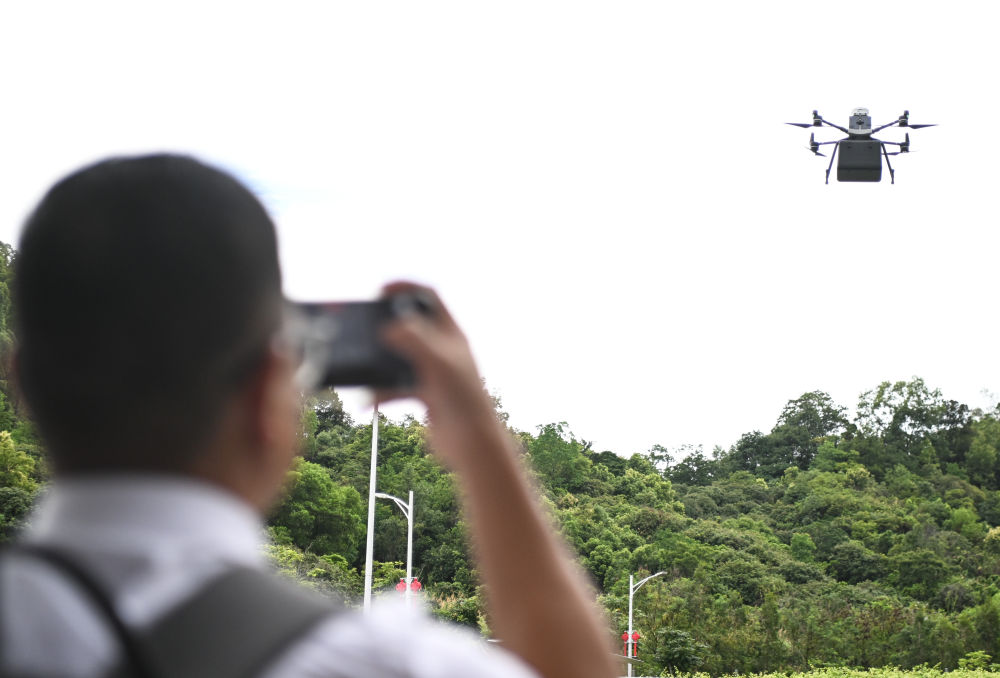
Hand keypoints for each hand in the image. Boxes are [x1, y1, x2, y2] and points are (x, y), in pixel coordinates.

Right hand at [376, 282, 498, 470]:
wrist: (472, 443)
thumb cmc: (463, 400)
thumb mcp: (438, 362)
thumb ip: (414, 339)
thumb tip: (389, 327)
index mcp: (451, 335)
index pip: (429, 298)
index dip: (406, 288)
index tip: (381, 290)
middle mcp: (442, 350)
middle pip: (410, 326)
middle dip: (386, 325)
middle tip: (364, 325)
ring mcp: (432, 371)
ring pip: (398, 358)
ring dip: (379, 362)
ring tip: (361, 365)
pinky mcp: (424, 394)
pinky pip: (396, 385)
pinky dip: (381, 390)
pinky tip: (369, 398)